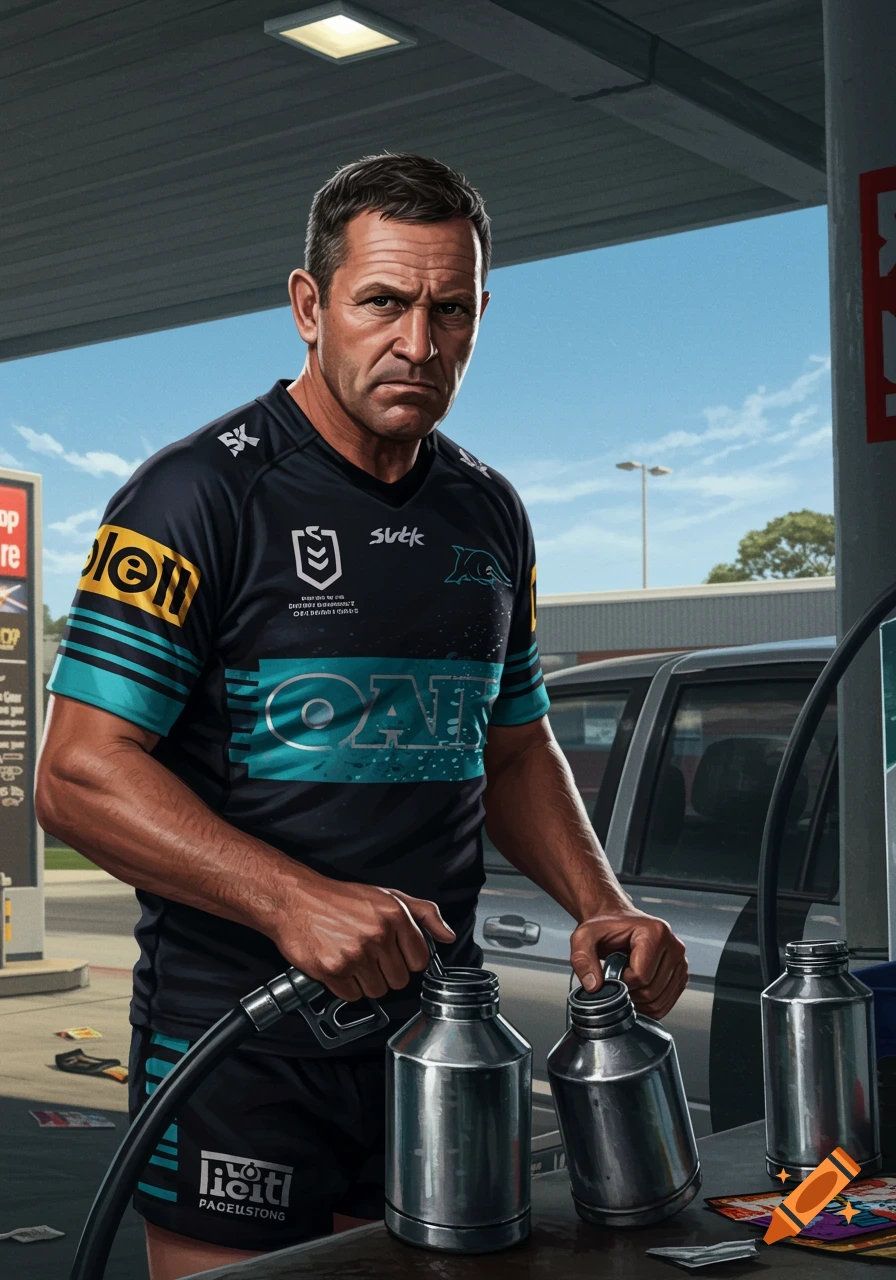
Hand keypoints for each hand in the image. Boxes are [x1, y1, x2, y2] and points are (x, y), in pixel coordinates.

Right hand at [273, 876, 454, 1003]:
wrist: (294, 900)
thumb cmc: (339, 899)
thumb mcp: (386, 895)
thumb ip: (423, 913)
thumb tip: (447, 935)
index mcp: (394, 914)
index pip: (420, 960)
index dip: (407, 959)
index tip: (394, 953)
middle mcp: (377, 934)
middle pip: (400, 980)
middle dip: (386, 971)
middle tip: (368, 954)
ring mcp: (355, 954)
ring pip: (378, 991)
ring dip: (366, 981)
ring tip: (352, 958)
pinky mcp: (333, 970)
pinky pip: (352, 996)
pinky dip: (345, 987)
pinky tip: (338, 966)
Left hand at [570, 907, 687, 1019]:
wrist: (616, 922)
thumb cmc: (604, 928)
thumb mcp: (583, 937)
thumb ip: (582, 959)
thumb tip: (594, 987)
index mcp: (656, 932)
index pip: (641, 976)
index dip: (621, 981)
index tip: (612, 970)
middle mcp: (674, 946)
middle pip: (652, 991)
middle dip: (630, 993)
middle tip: (617, 979)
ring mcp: (681, 961)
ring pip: (660, 1001)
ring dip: (639, 1001)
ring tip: (626, 983)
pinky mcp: (681, 974)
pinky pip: (667, 1003)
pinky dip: (649, 1005)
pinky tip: (637, 991)